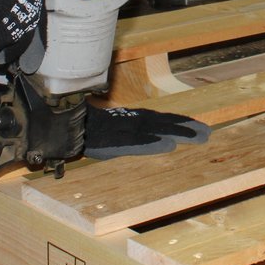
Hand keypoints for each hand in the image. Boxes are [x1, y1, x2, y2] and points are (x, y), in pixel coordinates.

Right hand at [85, 106, 210, 158]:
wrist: (57, 124)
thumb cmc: (81, 130)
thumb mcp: (107, 135)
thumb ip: (125, 135)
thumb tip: (148, 139)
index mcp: (128, 119)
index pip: (158, 120)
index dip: (178, 122)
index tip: (199, 126)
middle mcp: (127, 122)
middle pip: (161, 123)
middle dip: (184, 127)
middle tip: (207, 133)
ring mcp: (120, 130)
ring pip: (153, 130)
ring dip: (176, 132)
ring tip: (197, 137)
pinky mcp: (110, 141)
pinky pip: (133, 143)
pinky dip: (150, 143)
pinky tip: (168, 145)